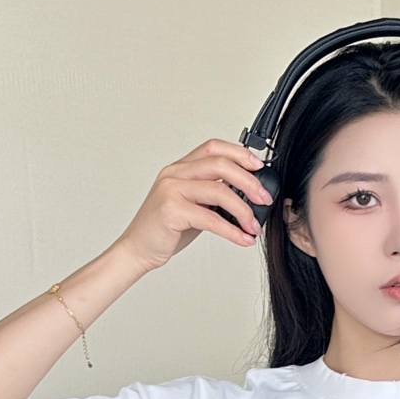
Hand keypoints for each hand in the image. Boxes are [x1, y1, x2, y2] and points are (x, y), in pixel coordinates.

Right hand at [117, 139, 273, 271]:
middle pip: (221, 165)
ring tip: (253, 225)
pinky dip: (231, 230)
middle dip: (249, 181)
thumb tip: (246, 197)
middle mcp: (174, 174)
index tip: (258, 166)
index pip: (213, 148)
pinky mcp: (171, 210)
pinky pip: (211, 218)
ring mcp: (171, 190)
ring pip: (219, 191)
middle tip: (264, 199)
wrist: (136, 250)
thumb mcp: (191, 206)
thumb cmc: (163, 230)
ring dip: (243, 210)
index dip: (239, 153)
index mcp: (179, 168)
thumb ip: (211, 196)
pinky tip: (241, 238)